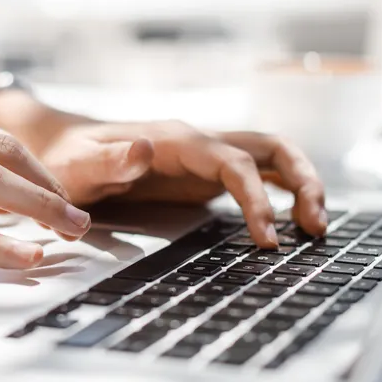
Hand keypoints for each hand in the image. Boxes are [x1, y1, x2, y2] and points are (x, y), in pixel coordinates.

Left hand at [36, 120, 326, 247]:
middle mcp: (201, 143)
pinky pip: (256, 175)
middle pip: (272, 148)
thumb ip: (110, 162)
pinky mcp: (206, 173)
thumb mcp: (79, 166)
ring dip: (301, 185)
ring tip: (316, 228)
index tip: (268, 239)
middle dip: (303, 182)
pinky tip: (290, 221)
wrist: (65, 147)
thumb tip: (145, 151)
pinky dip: (282, 193)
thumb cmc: (70, 159)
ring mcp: (207, 156)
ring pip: (272, 157)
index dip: (257, 199)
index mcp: (178, 141)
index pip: (234, 163)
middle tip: (316, 228)